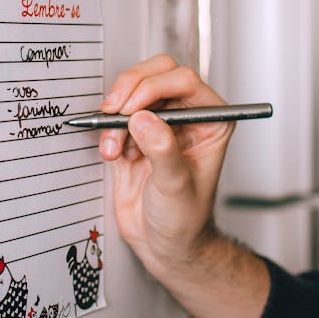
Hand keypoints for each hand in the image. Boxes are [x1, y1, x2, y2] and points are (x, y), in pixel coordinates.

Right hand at [98, 55, 232, 270]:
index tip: (131, 109)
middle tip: (113, 109)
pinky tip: (112, 154)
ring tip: (113, 147)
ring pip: (133, 90)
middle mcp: (187, 115)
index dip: (154, 88)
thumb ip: (163, 151)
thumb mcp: (177, 187)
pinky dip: (107, 130)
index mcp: (211, 120)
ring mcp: (160, 122)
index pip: (184, 81)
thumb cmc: (185, 219)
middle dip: (130, 89)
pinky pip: (116, 114)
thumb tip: (144, 120)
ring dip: (115, 115)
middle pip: (157, 74)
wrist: (164, 243)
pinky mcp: (135, 133)